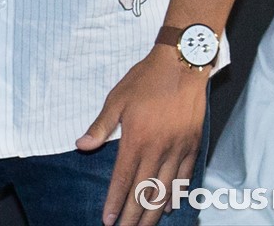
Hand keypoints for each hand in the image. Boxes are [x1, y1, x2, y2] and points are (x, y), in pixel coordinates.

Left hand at [76, 46, 207, 225]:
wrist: (181, 63)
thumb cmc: (146, 79)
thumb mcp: (117, 98)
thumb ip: (101, 125)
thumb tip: (81, 145)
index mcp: (136, 139)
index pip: (123, 179)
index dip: (114, 202)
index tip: (107, 220)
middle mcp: (158, 149)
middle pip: (144, 192)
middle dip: (132, 216)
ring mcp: (177, 148)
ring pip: (165, 190)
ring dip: (153, 212)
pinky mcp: (192, 145)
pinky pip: (185, 177)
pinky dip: (177, 195)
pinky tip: (169, 206)